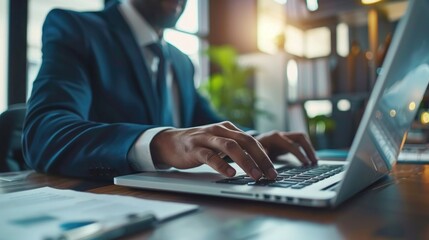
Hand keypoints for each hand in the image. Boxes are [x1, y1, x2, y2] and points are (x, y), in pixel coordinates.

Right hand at [150, 121, 277, 179]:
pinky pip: (210, 156)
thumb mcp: (219, 142)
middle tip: (270, 174)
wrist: (170, 142)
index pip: (252, 141)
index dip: (265, 156)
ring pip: (231, 147)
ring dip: (246, 162)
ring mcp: (206, 138)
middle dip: (261, 159)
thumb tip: (259, 161)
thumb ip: (236, 148)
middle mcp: (219, 130)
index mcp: (228, 128)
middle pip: (246, 142)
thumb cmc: (198, 145)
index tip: (274, 171)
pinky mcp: (194, 149)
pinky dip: (221, 165)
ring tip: (255, 176)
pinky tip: (230, 173)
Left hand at [255, 131, 317, 164]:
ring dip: (309, 149)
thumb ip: (261, 160)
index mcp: (272, 138)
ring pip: (301, 139)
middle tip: (313, 162)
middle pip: (299, 137)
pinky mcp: (286, 142)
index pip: (290, 144)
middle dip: (308, 149)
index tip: (305, 164)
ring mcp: (283, 137)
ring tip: (315, 162)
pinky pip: (299, 143)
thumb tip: (269, 170)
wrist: (245, 144)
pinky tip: (310, 161)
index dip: (298, 154)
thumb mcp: (253, 155)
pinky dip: (306, 150)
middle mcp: (280, 135)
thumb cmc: (249, 151)